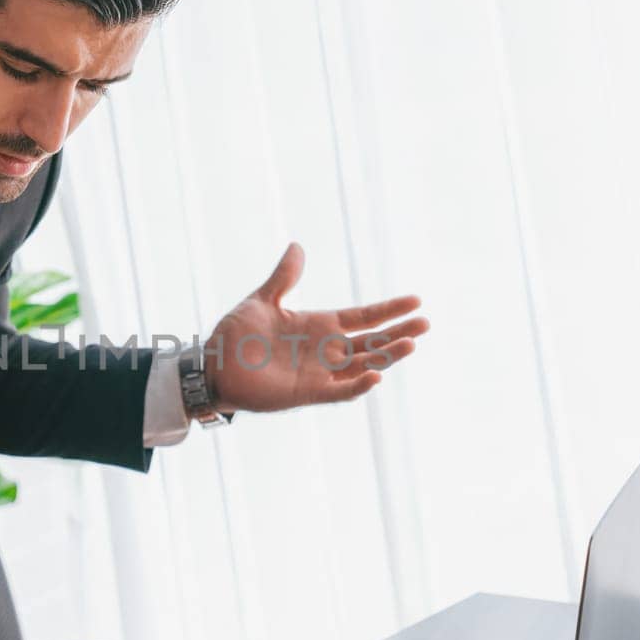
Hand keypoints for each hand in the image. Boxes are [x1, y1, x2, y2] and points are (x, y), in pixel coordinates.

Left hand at [204, 242, 427, 414]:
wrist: (213, 365)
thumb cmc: (236, 335)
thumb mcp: (262, 299)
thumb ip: (284, 277)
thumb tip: (297, 247)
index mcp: (320, 326)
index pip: (364, 317)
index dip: (389, 309)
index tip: (416, 300)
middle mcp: (326, 350)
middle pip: (373, 341)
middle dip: (399, 332)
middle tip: (426, 323)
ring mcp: (321, 372)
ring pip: (365, 364)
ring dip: (388, 356)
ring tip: (412, 343)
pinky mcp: (308, 393)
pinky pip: (340, 390)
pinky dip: (358, 385)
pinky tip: (376, 376)